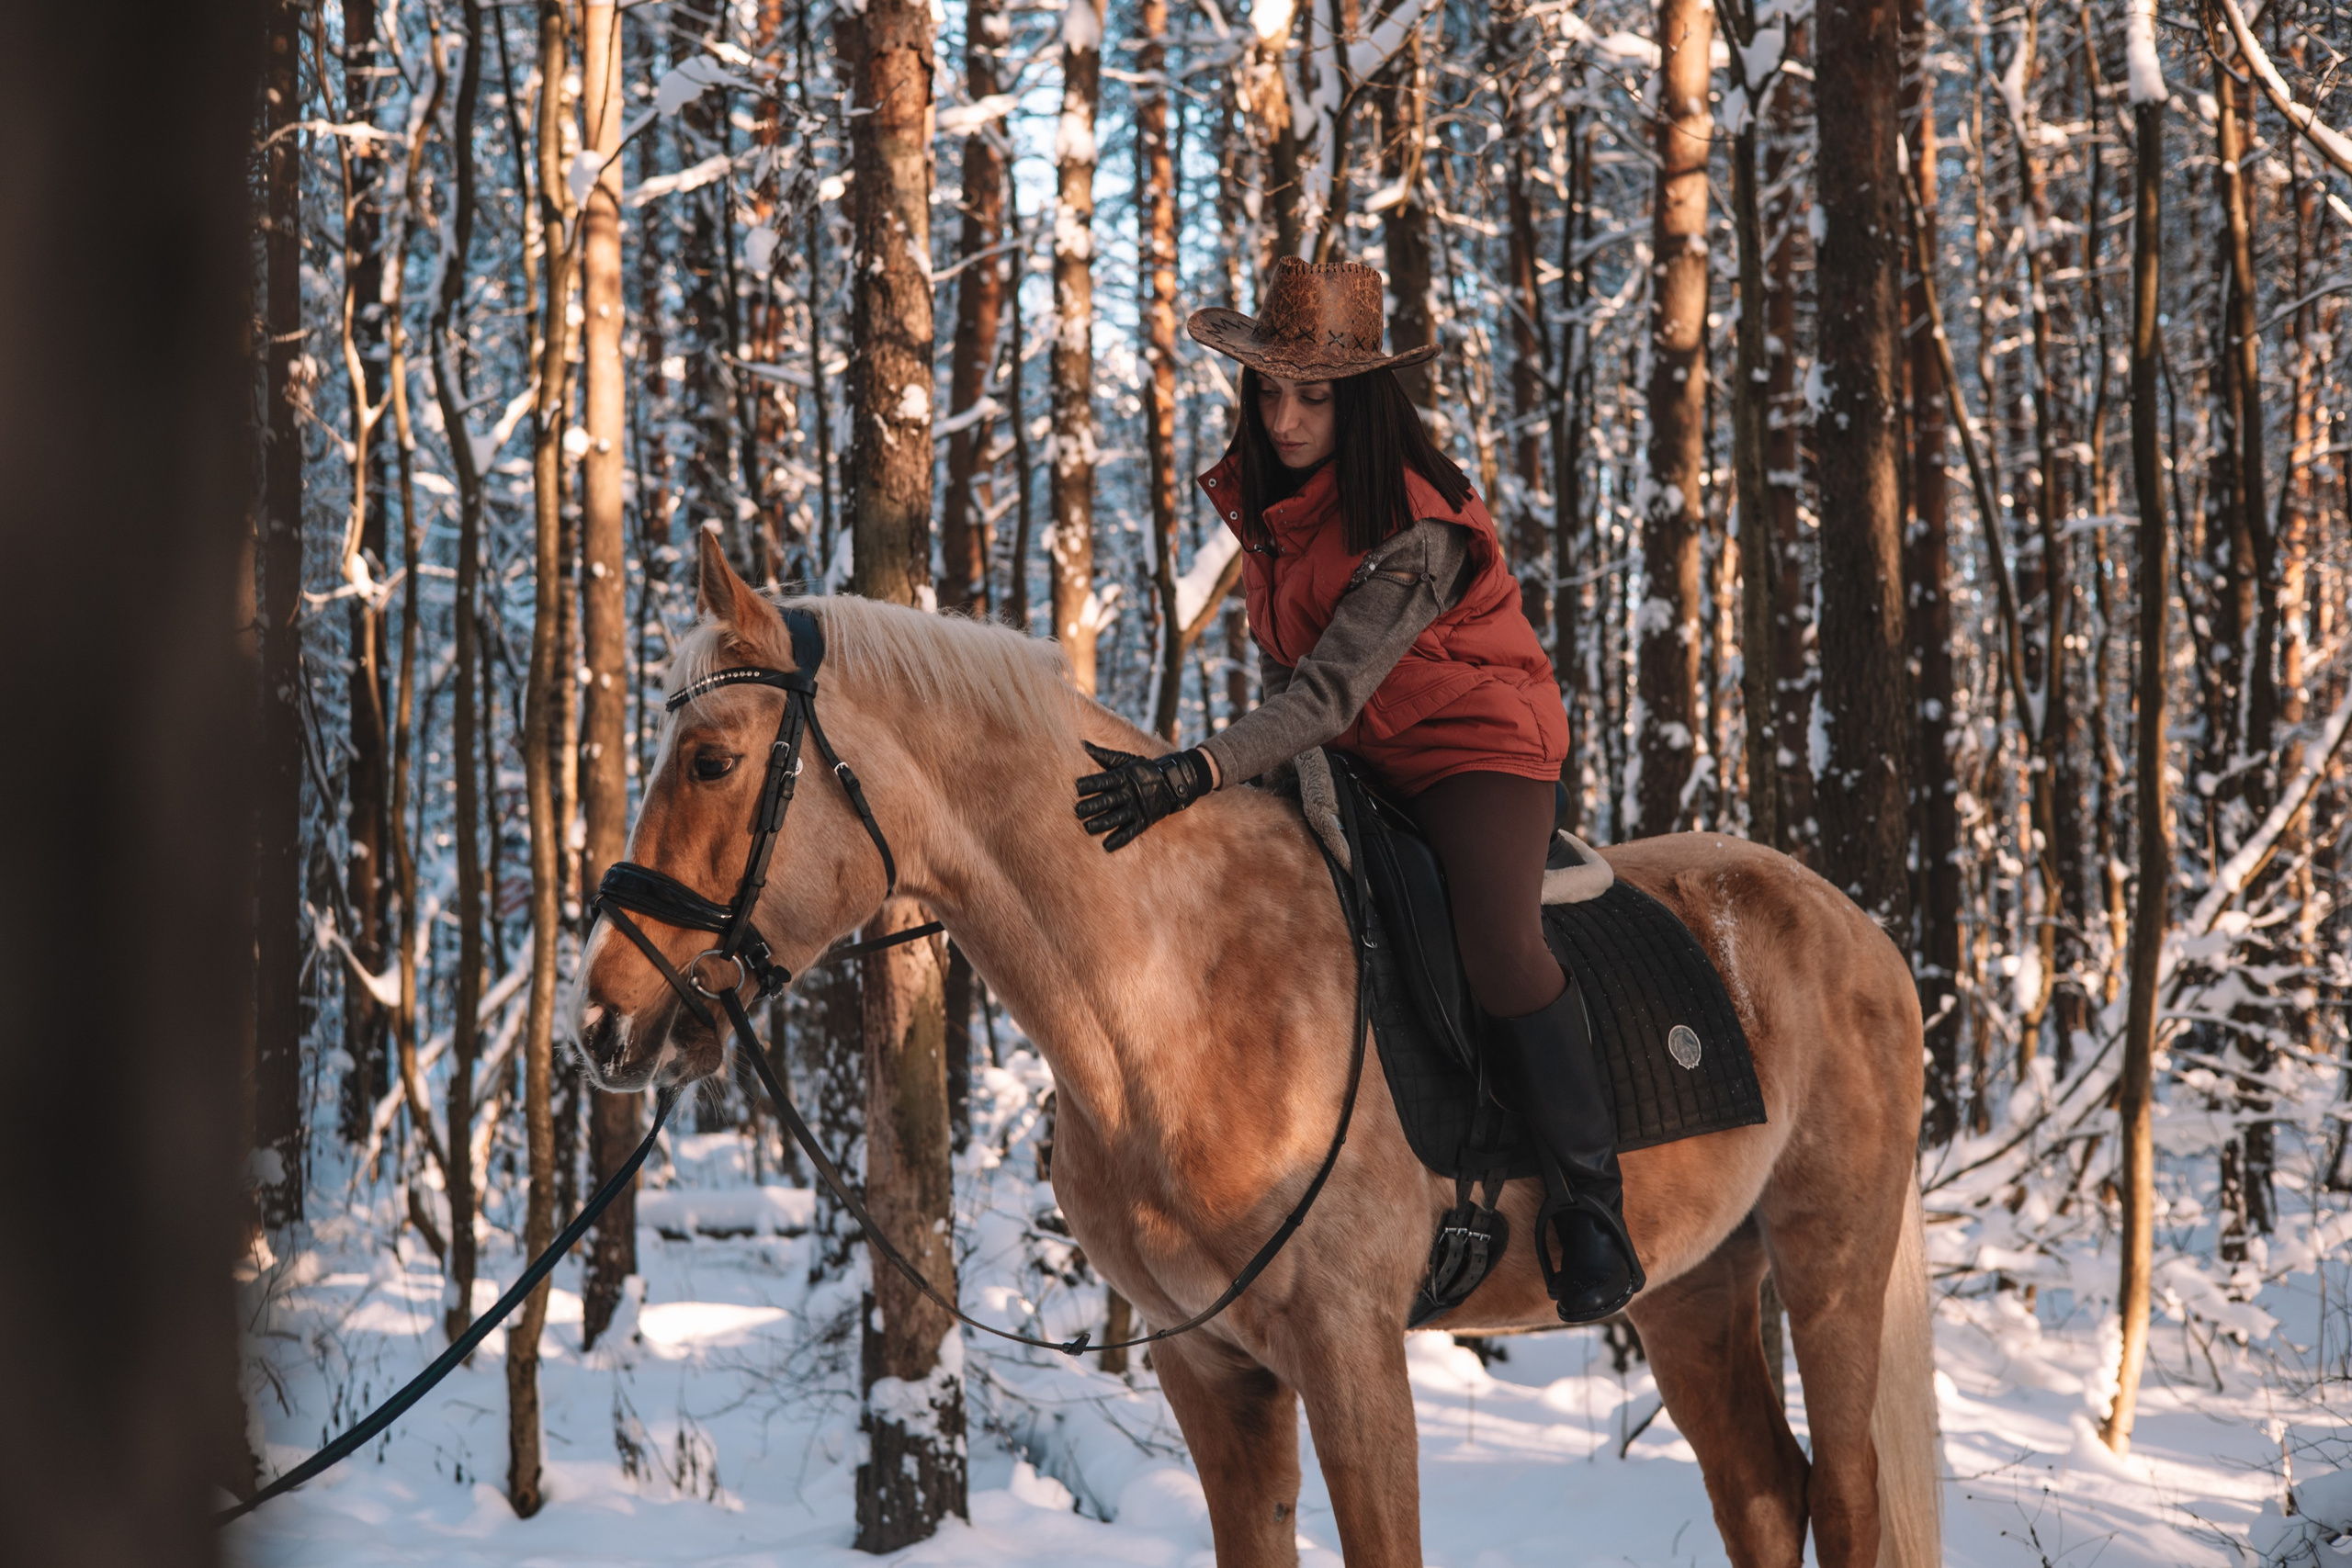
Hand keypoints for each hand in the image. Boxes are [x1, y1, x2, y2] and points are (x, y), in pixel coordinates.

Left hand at [1074, 742, 1214, 851]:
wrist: (1173, 781)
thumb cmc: (1143, 769)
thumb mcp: (1125, 760)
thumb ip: (1103, 755)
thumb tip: (1082, 743)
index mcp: (1123, 776)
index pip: (1103, 780)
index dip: (1089, 784)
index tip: (1076, 788)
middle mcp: (1129, 792)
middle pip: (1107, 800)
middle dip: (1092, 806)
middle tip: (1077, 811)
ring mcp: (1137, 807)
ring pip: (1117, 817)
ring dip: (1101, 824)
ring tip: (1088, 828)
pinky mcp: (1144, 820)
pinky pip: (1131, 831)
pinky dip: (1120, 840)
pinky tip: (1107, 846)